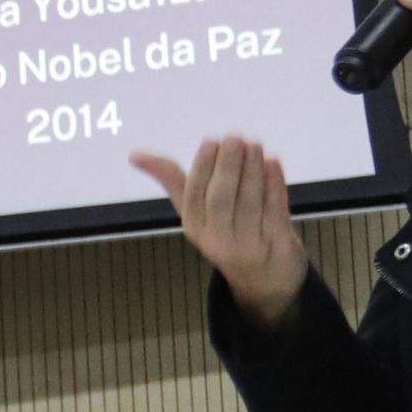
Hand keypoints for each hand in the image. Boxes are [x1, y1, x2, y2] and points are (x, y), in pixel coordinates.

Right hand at [130, 137, 308, 328]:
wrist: (263, 276)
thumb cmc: (225, 229)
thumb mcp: (195, 209)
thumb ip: (170, 178)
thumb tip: (134, 154)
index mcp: (194, 226)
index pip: (195, 195)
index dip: (203, 166)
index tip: (212, 139)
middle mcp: (218, 239)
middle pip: (222, 199)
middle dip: (228, 165)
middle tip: (234, 135)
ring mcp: (249, 245)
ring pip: (250, 203)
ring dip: (252, 170)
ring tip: (254, 142)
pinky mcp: (277, 245)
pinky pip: (275, 211)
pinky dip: (275, 185)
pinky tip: (273, 160)